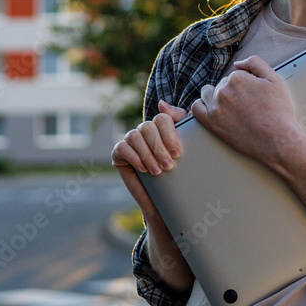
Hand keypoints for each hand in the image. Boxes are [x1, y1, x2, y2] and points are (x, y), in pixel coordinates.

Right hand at [111, 100, 188, 223]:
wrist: (164, 201)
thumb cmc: (178, 175)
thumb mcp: (187, 150)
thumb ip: (182, 122)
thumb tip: (162, 104)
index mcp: (162, 127)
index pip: (163, 118)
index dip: (170, 134)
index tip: (178, 154)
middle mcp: (145, 130)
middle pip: (149, 127)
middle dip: (160, 148)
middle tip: (169, 166)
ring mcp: (131, 140)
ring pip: (135, 136)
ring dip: (148, 155)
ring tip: (157, 172)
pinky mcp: (119, 153)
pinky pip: (122, 147)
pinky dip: (134, 158)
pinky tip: (144, 169)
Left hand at [191, 55, 303, 168]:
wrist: (278, 140)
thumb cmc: (279, 111)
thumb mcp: (274, 79)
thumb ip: (255, 63)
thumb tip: (238, 64)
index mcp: (237, 78)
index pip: (235, 76)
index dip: (245, 85)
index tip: (253, 96)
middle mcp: (223, 91)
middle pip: (222, 85)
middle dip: (233, 92)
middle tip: (247, 105)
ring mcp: (215, 107)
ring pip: (207, 93)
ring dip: (216, 97)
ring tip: (232, 108)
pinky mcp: (211, 123)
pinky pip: (196, 108)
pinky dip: (202, 106)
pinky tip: (213, 110)